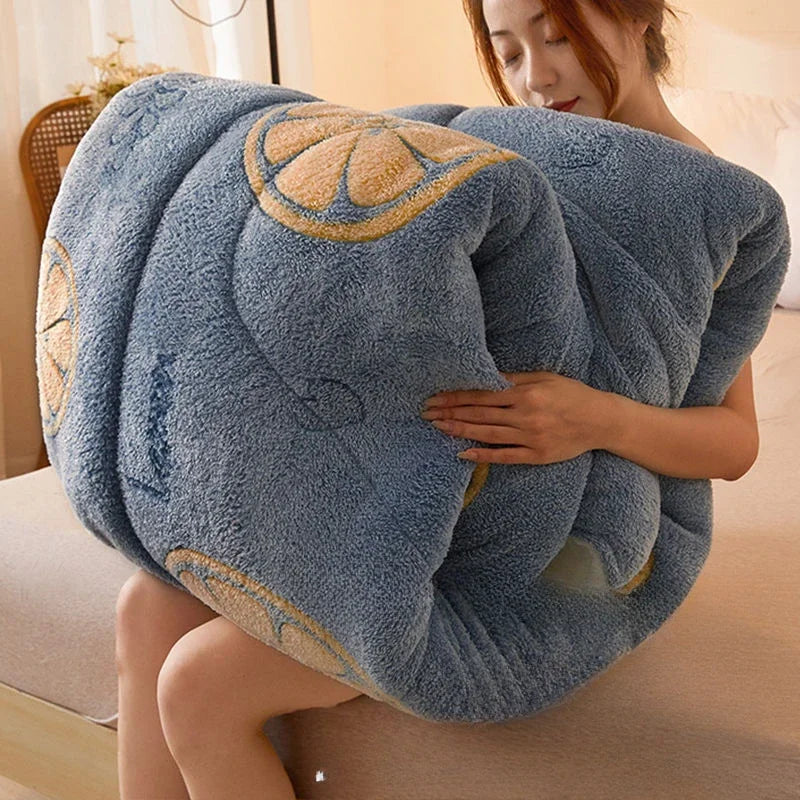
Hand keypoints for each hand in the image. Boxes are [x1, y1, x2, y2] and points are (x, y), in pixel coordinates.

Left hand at [420, 370, 607, 464]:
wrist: (601, 420)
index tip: (435, 397)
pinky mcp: (536, 455)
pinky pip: (504, 456)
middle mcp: (525, 415)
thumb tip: (483, 376)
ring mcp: (530, 438)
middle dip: (450, 412)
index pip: (482, 395)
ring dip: (459, 431)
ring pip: (487, 434)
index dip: (455, 396)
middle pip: (479, 414)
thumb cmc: (571, 394)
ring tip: (437, 428)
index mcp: (526, 393)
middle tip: (426, 413)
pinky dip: (482, 455)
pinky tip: (462, 452)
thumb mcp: (544, 377)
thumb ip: (513, 379)